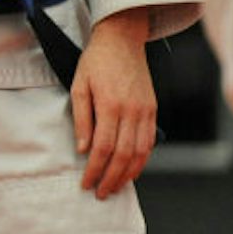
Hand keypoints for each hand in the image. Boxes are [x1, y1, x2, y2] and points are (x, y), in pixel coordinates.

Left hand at [71, 8, 156, 198]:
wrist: (122, 40)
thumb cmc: (96, 61)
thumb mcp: (79, 85)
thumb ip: (81, 118)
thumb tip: (83, 149)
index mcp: (110, 104)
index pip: (104, 148)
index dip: (95, 170)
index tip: (86, 183)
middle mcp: (131, 110)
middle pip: (124, 156)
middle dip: (111, 179)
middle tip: (100, 193)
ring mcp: (145, 111)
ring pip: (140, 153)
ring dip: (128, 175)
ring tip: (115, 188)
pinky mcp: (153, 110)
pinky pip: (149, 142)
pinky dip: (142, 161)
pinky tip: (131, 171)